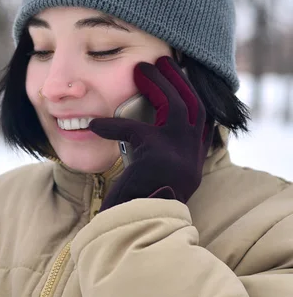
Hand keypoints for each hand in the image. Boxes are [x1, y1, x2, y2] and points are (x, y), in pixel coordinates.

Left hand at [88, 56, 213, 210]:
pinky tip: (94, 123)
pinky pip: (134, 129)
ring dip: (161, 83)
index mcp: (191, 164)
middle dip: (180, 81)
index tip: (182, 82)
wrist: (135, 234)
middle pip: (195, 108)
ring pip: (179, 107)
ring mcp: (179, 157)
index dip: (192, 100)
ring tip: (143, 67)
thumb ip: (151, 159)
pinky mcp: (158, 157)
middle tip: (164, 61)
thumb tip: (134, 139)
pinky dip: (113, 124)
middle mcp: (191, 159)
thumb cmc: (135, 209)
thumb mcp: (149, 182)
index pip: (201, 125)